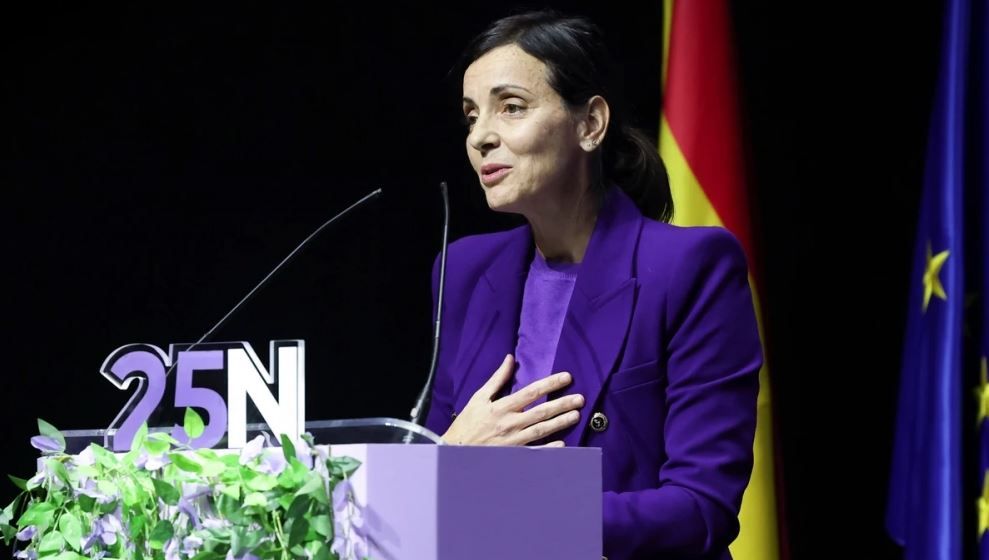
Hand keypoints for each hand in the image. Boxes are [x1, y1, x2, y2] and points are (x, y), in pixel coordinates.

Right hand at [441, 354, 584, 446]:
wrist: (455, 451)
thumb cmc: (467, 423)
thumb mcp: (479, 398)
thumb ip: (497, 379)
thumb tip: (510, 359)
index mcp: (502, 407)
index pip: (531, 392)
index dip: (550, 384)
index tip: (567, 377)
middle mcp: (510, 423)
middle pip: (541, 412)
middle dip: (562, 404)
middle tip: (580, 399)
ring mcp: (513, 441)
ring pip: (542, 430)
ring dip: (560, 423)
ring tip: (576, 416)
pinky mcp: (513, 455)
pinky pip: (535, 452)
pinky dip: (549, 449)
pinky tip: (563, 444)